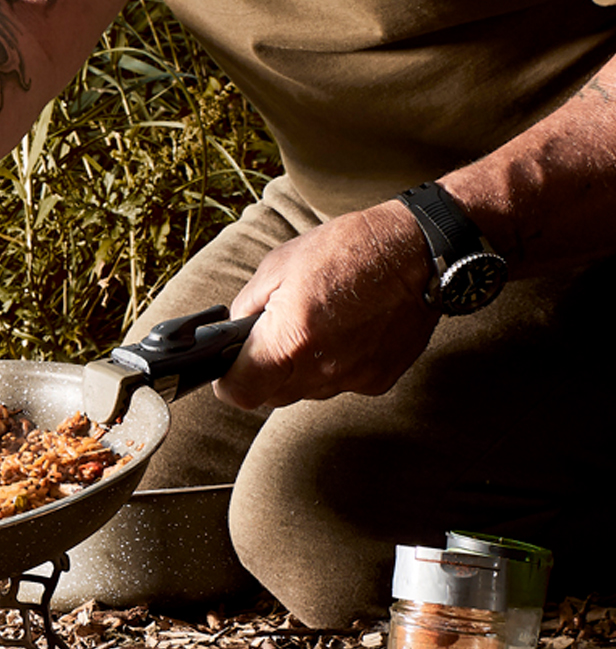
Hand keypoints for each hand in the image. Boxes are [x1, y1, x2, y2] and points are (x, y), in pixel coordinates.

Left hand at [213, 202, 439, 409]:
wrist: (422, 250)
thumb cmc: (350, 249)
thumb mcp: (279, 265)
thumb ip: (246, 307)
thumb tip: (232, 333)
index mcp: (288, 340)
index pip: (240, 392)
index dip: (229, 383)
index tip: (229, 371)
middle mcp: (319, 369)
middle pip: (271, 396)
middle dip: (264, 373)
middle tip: (275, 338)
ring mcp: (350, 379)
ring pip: (305, 393)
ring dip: (301, 370)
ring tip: (318, 327)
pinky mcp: (376, 381)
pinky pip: (340, 385)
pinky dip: (335, 365)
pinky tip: (347, 333)